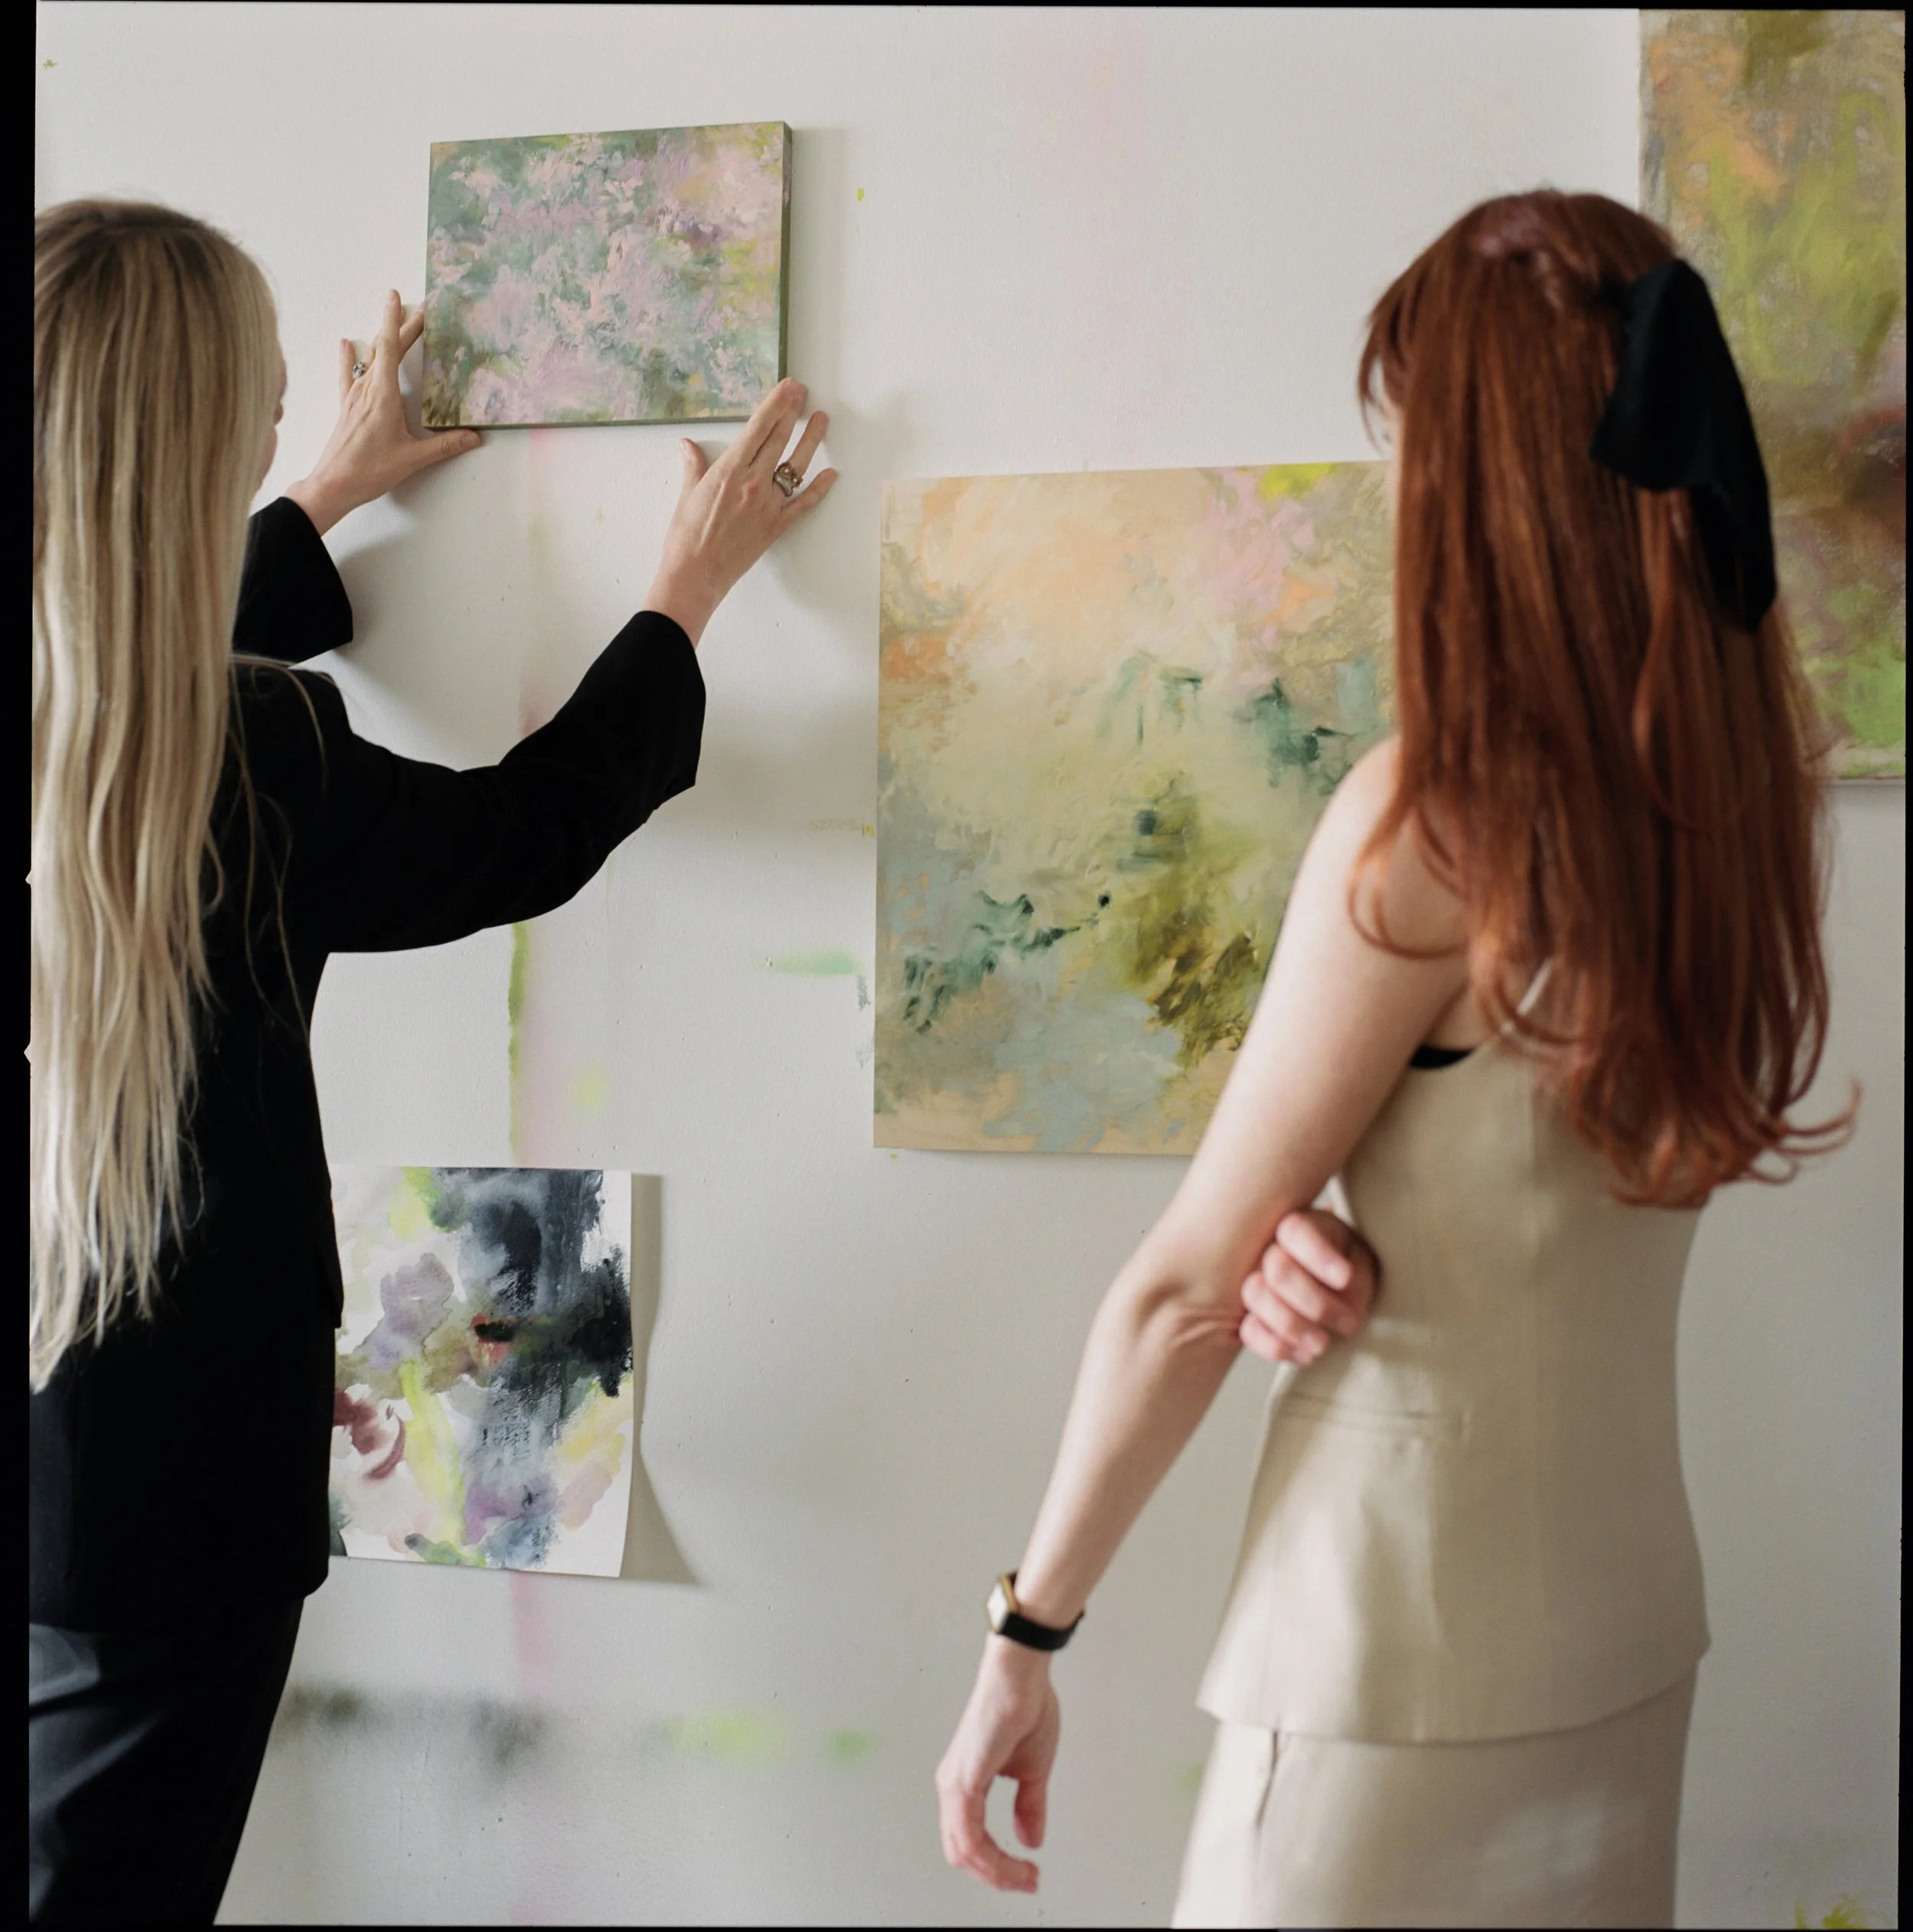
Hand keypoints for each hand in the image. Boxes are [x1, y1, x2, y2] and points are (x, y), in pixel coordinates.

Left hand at [284, 290, 479, 534]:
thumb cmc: (369, 470)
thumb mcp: (413, 458)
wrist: (333, 484)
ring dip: (381, 338)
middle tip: (415, 308)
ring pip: (369, 357)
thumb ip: (444, 445)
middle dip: (400, 326)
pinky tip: (346, 344)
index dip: (397, 321)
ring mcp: (354, 396)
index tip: (399, 298)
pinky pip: (349, 373)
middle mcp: (366, 388)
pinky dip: (350, 357)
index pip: (390, 348)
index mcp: (383, 394)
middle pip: (383, 348)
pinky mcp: (347, 406)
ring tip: (391, 322)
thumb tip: (473, 437)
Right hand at [645, 376, 836, 644]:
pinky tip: (831, 475)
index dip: (776, 404)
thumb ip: (693, 466)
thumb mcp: (686, 494)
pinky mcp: (776, 527)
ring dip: (810, 441)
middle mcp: (753, 483)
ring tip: (821, 421)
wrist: (695, 575)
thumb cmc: (685, 537)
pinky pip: (803, 505)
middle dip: (792, 412)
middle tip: (803, 392)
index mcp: (728, 470)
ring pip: (796, 466)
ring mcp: (768, 505)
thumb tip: (688, 446)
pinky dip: (818, 490)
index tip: (788, 387)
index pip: (758, 427)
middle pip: (778, 439)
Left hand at [936, 1639, 1060, 1893]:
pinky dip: (992, 1858)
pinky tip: (1012, 1863)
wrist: (1020, 1677)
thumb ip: (1028, 1807)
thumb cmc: (1023, 1708)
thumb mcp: (1032, 1770)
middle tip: (1026, 1882)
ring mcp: (954, 1783)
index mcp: (966, 1782)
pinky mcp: (962, 1780)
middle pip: (962, 1853)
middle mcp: (953, 1784)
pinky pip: (968, 1836)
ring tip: (1024, 1877)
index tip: (1028, 1875)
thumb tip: (1030, 1839)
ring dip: (996, 1872)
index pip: (972, 1842)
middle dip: (997, 1876)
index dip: (999, 1867)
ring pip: (962, 1850)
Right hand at [1237, 1208, 1378, 1364]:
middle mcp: (1270, 1249)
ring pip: (1256, 1296)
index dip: (1319, 1256)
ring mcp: (1255, 1280)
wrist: (1338, 1291)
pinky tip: (1305, 1355)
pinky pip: (1249, 1331)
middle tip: (1349, 1323)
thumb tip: (1344, 1292)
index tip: (1345, 1278)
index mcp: (1302, 1227)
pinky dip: (1277, 1347)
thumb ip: (1356, 1274)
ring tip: (1324, 1344)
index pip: (1296, 1231)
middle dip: (1316, 1303)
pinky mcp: (1250, 1314)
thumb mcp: (1361, 1262)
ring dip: (1293, 1326)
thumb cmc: (1349, 1271)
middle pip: (1278, 1270)